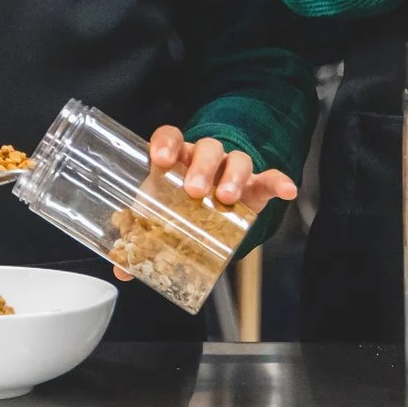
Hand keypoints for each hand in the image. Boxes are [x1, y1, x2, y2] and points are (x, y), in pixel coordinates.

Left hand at [123, 126, 297, 283]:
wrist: (210, 210)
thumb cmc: (180, 207)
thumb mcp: (161, 218)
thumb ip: (142, 239)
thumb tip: (121, 269)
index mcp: (177, 159)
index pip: (171, 137)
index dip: (166, 143)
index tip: (161, 159)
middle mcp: (205, 158)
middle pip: (207, 148)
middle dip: (201, 167)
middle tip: (194, 191)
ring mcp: (232, 170)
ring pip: (236, 160)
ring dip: (233, 176)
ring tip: (226, 198)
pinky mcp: (256, 186)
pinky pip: (270, 178)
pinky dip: (279, 181)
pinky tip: (286, 190)